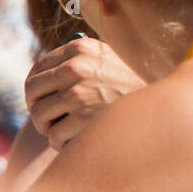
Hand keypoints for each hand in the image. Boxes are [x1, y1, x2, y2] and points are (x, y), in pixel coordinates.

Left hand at [25, 37, 144, 151]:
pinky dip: (61, 143)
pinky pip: (54, 135)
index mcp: (80, 48)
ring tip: (61, 131)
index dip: (35, 87)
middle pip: (32, 90)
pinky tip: (74, 141)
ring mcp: (79, 92)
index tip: (41, 98)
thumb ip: (78, 60)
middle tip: (46, 119)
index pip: (38, 67)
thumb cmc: (131, 85)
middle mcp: (77, 66)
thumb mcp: (108, 60)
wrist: (160, 106)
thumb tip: (39, 73)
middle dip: (37, 107)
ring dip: (48, 127)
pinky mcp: (84, 118)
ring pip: (39, 114)